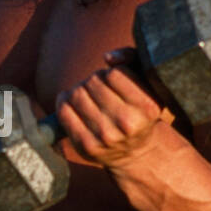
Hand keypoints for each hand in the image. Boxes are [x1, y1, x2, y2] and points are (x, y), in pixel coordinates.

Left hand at [54, 47, 174, 167]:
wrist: (136, 153)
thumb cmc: (138, 110)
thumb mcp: (146, 83)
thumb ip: (132, 57)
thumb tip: (108, 57)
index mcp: (147, 107)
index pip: (114, 74)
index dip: (110, 73)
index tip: (113, 81)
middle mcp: (127, 123)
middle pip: (93, 81)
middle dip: (93, 80)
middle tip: (98, 89)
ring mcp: (105, 136)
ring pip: (76, 94)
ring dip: (79, 90)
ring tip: (87, 96)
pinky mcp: (86, 145)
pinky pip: (63, 110)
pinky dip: (63, 102)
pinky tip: (72, 104)